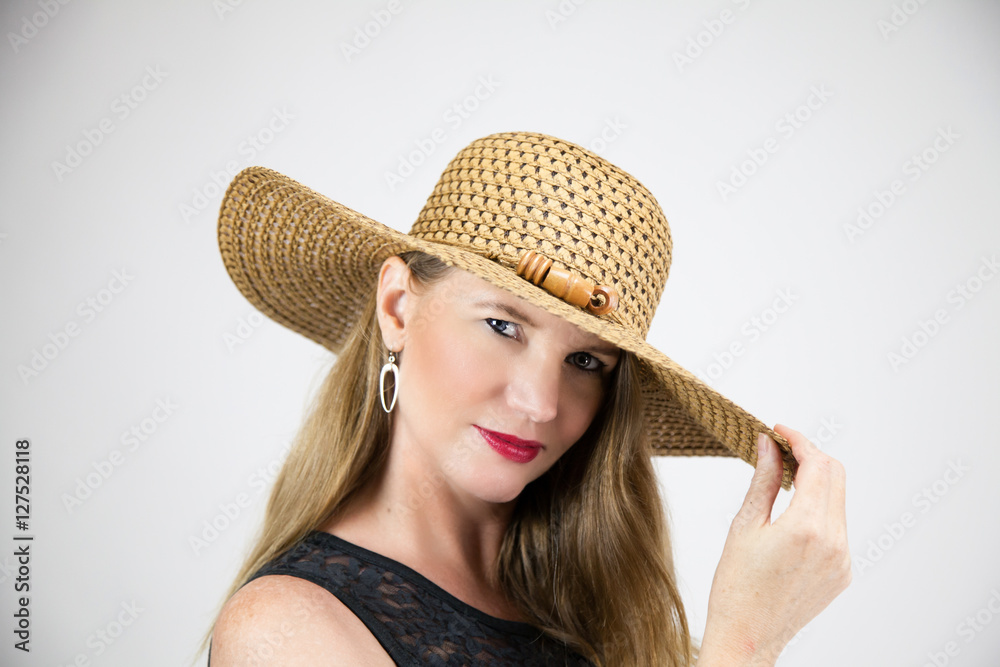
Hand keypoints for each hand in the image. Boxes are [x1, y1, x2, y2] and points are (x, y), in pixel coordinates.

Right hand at [697, 424, 850, 665]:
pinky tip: (792, 514)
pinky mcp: (843, 572)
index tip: (779, 431)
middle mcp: (833, 542)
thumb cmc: (735, 586)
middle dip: (811, 456)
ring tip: (784, 479)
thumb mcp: (744, 525)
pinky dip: (819, 510)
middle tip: (780, 449)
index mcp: (806, 528)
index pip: (817, 465)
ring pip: (838, 500)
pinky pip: (837, 527)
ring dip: (816, 482)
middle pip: (836, 476)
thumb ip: (763, 480)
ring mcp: (843, 559)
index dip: (799, 440)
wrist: (747, 637)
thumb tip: (767, 445)